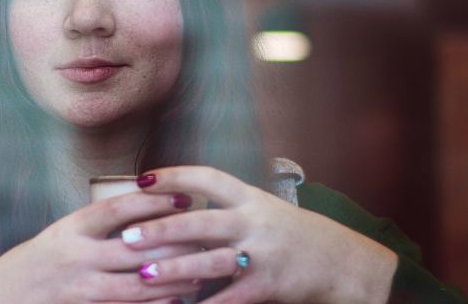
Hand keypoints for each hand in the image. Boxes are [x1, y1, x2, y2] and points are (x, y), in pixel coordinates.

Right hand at [0, 190, 204, 302]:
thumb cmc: (34, 264)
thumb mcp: (60, 235)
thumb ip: (96, 226)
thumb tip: (143, 211)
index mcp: (71, 229)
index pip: (119, 208)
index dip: (154, 202)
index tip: (184, 196)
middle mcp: (77, 256)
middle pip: (136, 247)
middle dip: (175, 242)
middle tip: (206, 236)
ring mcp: (80, 288)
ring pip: (137, 284)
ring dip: (172, 278)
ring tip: (200, 272)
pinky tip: (177, 300)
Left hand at [123, 166, 398, 303]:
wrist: (340, 260)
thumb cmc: (291, 234)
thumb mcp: (262, 209)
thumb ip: (225, 207)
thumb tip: (174, 203)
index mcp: (250, 197)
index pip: (207, 177)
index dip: (174, 176)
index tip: (142, 180)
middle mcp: (254, 221)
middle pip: (201, 222)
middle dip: (161, 229)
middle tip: (127, 236)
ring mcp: (262, 254)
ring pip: (211, 261)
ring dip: (174, 269)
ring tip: (144, 274)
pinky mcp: (268, 285)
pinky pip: (230, 298)